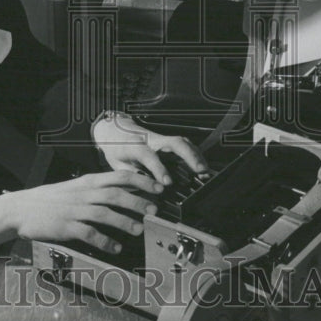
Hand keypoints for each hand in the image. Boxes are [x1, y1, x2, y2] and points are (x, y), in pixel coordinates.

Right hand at [4, 171, 163, 254]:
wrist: (21, 208)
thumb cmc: (51, 200)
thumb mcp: (76, 188)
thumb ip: (97, 190)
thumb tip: (125, 193)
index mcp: (88, 182)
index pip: (119, 176)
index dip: (141, 181)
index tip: (158, 187)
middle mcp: (83, 193)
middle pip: (116, 194)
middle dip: (138, 201)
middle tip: (154, 210)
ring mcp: (74, 210)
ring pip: (104, 213)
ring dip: (124, 221)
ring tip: (138, 229)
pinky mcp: (66, 227)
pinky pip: (89, 233)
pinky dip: (104, 241)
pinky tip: (115, 248)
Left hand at [92, 112, 207, 184]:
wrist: (114, 130)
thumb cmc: (116, 150)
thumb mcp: (117, 165)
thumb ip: (132, 177)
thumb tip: (146, 190)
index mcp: (135, 146)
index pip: (149, 156)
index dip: (159, 169)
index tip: (167, 183)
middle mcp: (151, 139)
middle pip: (174, 142)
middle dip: (189, 156)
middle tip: (200, 171)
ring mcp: (161, 138)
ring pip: (182, 142)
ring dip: (196, 155)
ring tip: (205, 171)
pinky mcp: (167, 141)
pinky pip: (184, 144)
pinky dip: (195, 154)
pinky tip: (201, 166)